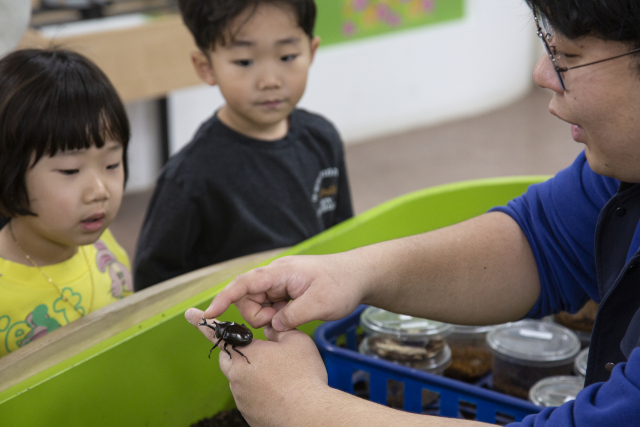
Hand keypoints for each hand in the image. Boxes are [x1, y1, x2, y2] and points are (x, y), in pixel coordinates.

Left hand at [185, 308, 328, 426]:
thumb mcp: (296, 340)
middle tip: (260, 353)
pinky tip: (280, 391)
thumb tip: (270, 331)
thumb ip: (279, 330)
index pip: (220, 333)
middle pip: (229, 358)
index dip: (204, 323)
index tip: (190, 314)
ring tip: (280, 376)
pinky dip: (260, 391)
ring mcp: (241, 397)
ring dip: (253, 374)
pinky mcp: (249, 413)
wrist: (308, 414)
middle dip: (238, 352)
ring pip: (240, 378)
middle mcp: (237, 376)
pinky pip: (250, 396)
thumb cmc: (302, 376)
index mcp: (245, 353)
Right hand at [204, 254, 364, 330]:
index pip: (244, 283)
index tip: (209, 313)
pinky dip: (277, 317)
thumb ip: (291, 316)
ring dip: (270, 318)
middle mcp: (275, 276)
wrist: (359, 276)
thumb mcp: (319, 304)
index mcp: (280, 272)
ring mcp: (280, 284)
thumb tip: (272, 326)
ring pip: (258, 306)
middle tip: (282, 322)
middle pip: (248, 299)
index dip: (224, 298)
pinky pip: (270, 308)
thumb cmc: (341, 284)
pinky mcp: (285, 292)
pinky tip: (295, 317)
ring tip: (295, 317)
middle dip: (259, 316)